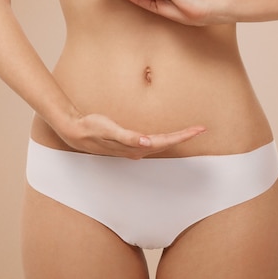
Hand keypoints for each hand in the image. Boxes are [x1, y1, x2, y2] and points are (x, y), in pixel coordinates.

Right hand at [57, 112, 205, 159]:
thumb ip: (127, 137)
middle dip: (184, 137)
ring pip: (161, 144)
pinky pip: (153, 143)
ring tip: (190, 132)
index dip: (183, 136)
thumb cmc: (92, 128)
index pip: (165, 141)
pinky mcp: (129, 144)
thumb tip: (146, 142)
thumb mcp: (108, 129)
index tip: (198, 130)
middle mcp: (138, 150)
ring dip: (176, 139)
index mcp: (136, 146)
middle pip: (167, 144)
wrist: (76, 132)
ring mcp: (134, 149)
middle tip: (201, 129)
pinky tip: (167, 137)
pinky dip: (164, 139)